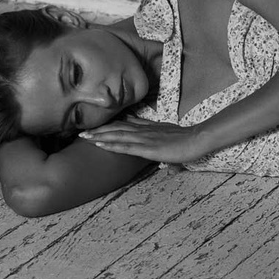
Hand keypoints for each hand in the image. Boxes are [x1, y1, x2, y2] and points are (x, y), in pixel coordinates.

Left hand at [78, 116, 215, 164]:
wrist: (197, 139)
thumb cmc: (188, 141)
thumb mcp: (172, 139)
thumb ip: (163, 143)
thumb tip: (157, 152)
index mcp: (149, 128)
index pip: (125, 125)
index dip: (109, 126)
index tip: (95, 127)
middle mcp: (143, 130)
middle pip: (116, 128)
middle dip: (98, 130)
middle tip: (81, 132)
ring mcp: (144, 138)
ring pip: (116, 135)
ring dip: (99, 136)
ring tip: (83, 137)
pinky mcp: (147, 148)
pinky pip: (125, 146)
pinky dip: (111, 145)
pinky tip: (99, 145)